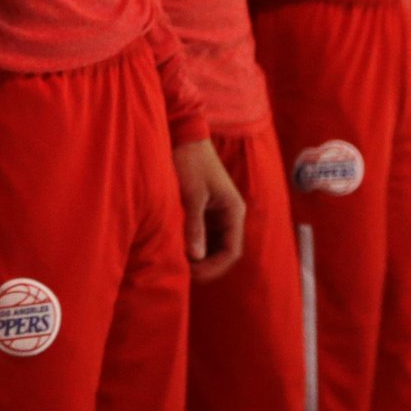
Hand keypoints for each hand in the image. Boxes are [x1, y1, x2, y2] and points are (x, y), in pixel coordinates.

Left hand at [172, 137, 245, 282]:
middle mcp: (229, 215)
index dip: (214, 267)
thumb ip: (194, 226)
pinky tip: (177, 249)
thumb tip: (195, 257)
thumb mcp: (192, 195)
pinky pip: (203, 234)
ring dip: (199, 256)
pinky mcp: (205, 209)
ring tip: (178, 263)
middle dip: (205, 265)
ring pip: (212, 245)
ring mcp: (217, 213)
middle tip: (182, 272)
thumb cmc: (190, 162)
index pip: (231, 251)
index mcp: (234, 211)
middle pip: (223, 252)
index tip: (192, 274)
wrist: (184, 135)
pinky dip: (193, 244)